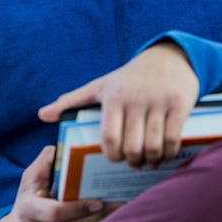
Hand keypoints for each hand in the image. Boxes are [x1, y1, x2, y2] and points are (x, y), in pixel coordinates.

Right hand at [0, 146, 120, 221]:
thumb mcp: (30, 178)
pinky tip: (108, 218)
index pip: (56, 211)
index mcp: (29, 208)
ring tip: (117, 209)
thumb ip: (46, 162)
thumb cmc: (27, 197)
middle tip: (116, 205)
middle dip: (95, 217)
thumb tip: (67, 148)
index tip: (99, 201)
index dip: (78, 207)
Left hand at [38, 41, 198, 169]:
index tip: (115, 159)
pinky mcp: (180, 104)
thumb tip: (42, 115)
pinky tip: (165, 154)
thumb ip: (71, 101)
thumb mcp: (100, 85)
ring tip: (148, 162)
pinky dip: (169, 153)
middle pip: (132, 147)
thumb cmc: (129, 77)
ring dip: (151, 161)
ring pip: (154, 146)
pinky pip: (173, 139)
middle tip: (133, 164)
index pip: (108, 138)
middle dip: (132, 162)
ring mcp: (159, 102)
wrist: (168, 57)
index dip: (112, 155)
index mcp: (113, 97)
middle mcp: (135, 100)